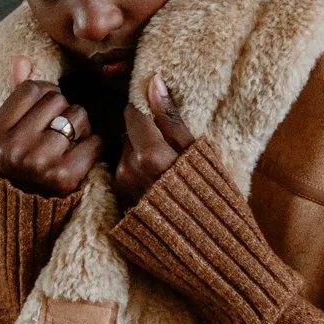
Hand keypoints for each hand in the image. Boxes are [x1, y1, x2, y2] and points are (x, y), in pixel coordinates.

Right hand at [0, 55, 101, 196]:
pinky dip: (93, 145)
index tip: (46, 111)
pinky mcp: (64, 178)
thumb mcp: (8, 135)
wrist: (32, 217)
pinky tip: (81, 156)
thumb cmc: (22, 167)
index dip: (46, 94)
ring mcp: (37, 164)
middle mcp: (11, 150)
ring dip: (81, 127)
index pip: (31, 88)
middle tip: (59, 130)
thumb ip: (16, 97)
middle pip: (57, 100)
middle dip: (64, 110)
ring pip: (77, 116)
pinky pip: (93, 141)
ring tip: (69, 143)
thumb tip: (22, 59)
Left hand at [114, 74, 195, 207]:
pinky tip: (155, 184)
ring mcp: (121, 185)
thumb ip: (170, 117)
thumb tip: (154, 81)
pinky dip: (137, 172)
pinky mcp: (118, 199)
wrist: (199, 242)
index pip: (133, 112)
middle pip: (129, 133)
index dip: (147, 110)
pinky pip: (124, 172)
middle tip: (169, 148)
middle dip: (146, 135)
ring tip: (164, 170)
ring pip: (126, 153)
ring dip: (141, 154)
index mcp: (149, 154)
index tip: (159, 114)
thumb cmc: (205, 194)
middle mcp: (128, 168)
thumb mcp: (195, 151)